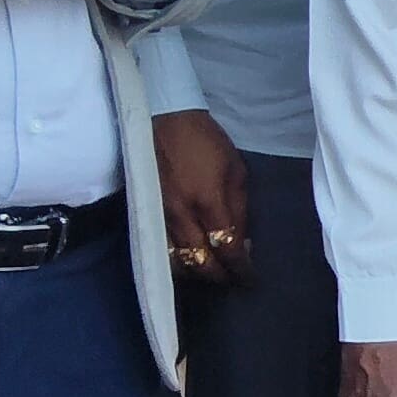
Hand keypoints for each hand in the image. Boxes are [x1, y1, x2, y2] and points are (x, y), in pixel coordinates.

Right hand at [153, 110, 253, 291]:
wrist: (163, 117)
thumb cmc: (206, 141)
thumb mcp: (236, 170)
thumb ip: (240, 210)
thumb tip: (244, 242)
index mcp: (208, 201)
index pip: (226, 249)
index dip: (240, 269)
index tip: (250, 278)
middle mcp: (181, 214)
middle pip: (200, 263)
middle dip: (220, 277)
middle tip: (233, 279)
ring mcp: (159, 215)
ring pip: (177, 261)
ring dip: (197, 272)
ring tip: (212, 271)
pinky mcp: (146, 211)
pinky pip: (160, 247)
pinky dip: (176, 261)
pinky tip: (188, 260)